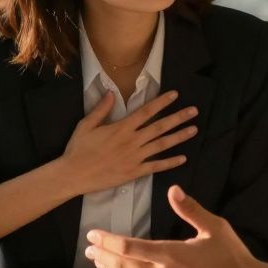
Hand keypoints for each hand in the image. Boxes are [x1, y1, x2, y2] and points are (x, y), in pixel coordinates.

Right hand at [60, 90, 197, 196]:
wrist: (73, 174)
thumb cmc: (78, 148)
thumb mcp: (86, 124)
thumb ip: (101, 109)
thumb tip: (110, 92)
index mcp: (121, 128)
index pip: (146, 111)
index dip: (162, 102)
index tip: (175, 95)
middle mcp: (132, 141)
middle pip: (160, 127)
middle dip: (178, 118)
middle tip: (194, 111)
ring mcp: (135, 158)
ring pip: (161, 145)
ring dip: (179, 137)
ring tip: (194, 130)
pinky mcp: (134, 172)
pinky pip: (156, 166)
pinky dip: (170, 162)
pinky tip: (182, 158)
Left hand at [86, 186, 262, 267]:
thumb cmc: (233, 258)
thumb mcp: (214, 227)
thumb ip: (190, 209)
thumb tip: (173, 190)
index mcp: (170, 254)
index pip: (128, 246)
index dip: (107, 240)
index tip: (93, 235)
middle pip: (122, 266)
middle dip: (103, 256)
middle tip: (90, 249)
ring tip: (101, 263)